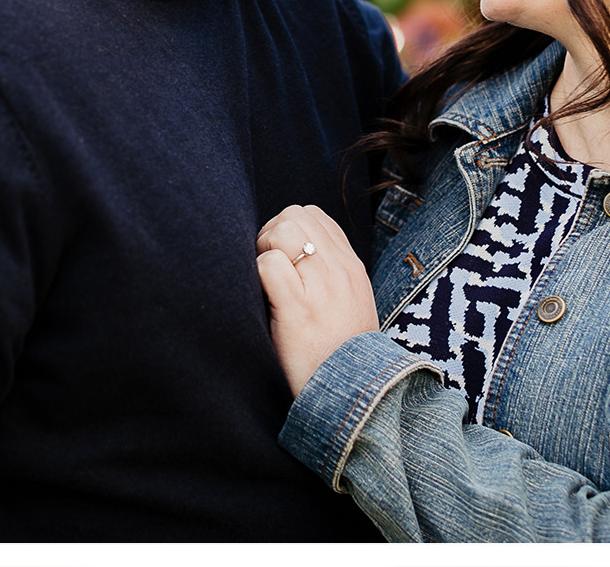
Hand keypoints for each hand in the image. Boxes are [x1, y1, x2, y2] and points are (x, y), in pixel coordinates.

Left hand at [256, 204, 378, 395]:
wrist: (353, 392)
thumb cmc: (340, 353)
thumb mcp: (350, 305)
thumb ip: (329, 276)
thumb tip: (294, 254)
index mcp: (351, 267)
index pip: (313, 216)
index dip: (287, 228)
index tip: (279, 257)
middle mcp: (339, 270)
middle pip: (295, 215)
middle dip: (270, 234)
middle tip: (266, 269)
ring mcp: (321, 287)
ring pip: (283, 230)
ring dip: (263, 250)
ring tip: (264, 281)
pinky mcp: (298, 308)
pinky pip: (269, 264)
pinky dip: (257, 273)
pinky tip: (262, 297)